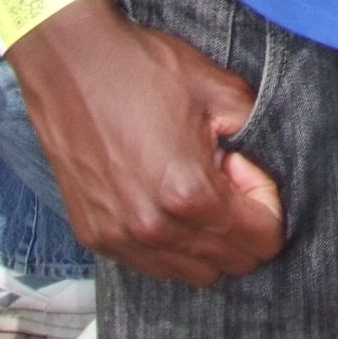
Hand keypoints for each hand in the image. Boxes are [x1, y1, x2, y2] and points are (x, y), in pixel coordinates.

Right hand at [13, 0, 284, 283]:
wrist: (72, 65)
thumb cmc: (143, 72)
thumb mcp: (218, 89)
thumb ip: (256, 135)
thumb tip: (259, 171)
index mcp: (189, 196)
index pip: (263, 241)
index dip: (266, 200)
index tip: (244, 165)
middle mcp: (153, 231)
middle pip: (232, 264)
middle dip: (242, 222)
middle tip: (223, 173)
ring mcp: (120, 240)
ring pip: (192, 273)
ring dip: (207, 238)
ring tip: (191, 183)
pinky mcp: (96, 238)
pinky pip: (152, 264)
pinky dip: (170, 242)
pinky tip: (162, 194)